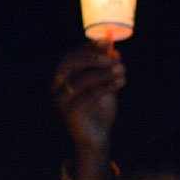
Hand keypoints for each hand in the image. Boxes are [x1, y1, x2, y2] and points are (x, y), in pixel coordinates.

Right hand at [52, 43, 125, 157]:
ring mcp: (61, 101)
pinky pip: (89, 95)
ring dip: (104, 72)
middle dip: (92, 57)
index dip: (88, 48)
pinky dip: (107, 86)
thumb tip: (111, 46)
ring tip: (122, 70)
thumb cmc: (100, 108)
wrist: (97, 138)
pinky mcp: (70, 113)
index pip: (71, 56)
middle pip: (69, 64)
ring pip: (81, 79)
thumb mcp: (104, 83)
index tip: (107, 42)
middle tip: (113, 57)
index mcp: (62, 78)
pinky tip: (121, 82)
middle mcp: (56, 88)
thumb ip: (105, 66)